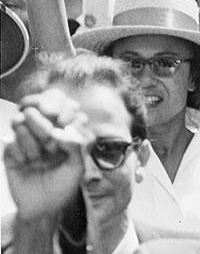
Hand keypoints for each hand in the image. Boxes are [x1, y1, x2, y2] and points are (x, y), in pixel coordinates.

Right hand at [4, 89, 88, 220]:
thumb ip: (75, 145)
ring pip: (23, 120)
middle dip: (43, 123)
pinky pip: (12, 143)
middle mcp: (45, 129)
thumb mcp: (77, 166)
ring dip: (32, 140)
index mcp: (65, 129)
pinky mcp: (10, 151)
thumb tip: (58, 131)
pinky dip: (20, 154)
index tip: (63, 126)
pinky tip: (25, 164)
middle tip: (49, 142)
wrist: (42, 207)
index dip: (63, 111)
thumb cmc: (63, 185)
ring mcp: (26, 138)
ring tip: (37, 158)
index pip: (63, 104)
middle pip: (39, 107)